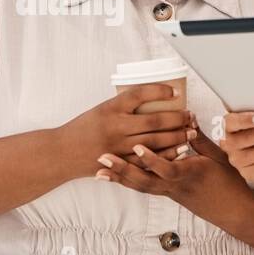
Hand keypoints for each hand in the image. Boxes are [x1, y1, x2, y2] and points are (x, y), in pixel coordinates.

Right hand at [58, 84, 192, 178]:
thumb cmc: (82, 129)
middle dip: (177, 118)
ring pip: (156, 141)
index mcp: (110, 108)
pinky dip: (166, 155)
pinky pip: (149, 160)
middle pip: (154, 120)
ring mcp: (119, 146)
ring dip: (177, 136)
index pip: (140, 94)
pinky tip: (179, 151)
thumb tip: (152, 98)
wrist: (62, 152)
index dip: (160, 91)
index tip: (175, 92)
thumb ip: (123, 107)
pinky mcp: (121, 162)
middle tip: (191, 115)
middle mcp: (116, 126)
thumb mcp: (101, 110)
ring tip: (191, 132)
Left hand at [94, 128, 241, 209]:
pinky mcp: (168, 196)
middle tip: (102, 159)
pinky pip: (145, 189)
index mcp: (189, 175)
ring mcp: (169, 193)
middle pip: (144, 181)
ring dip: (120, 178)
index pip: (166, 168)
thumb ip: (199, 139)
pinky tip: (115, 178)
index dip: (151, 159)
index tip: (137, 146)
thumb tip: (187, 118)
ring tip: (99, 171)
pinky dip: (130, 182)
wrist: (232, 211)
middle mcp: (175, 186)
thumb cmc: (228, 183)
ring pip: (141, 187)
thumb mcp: (217, 157)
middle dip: (122, 170)